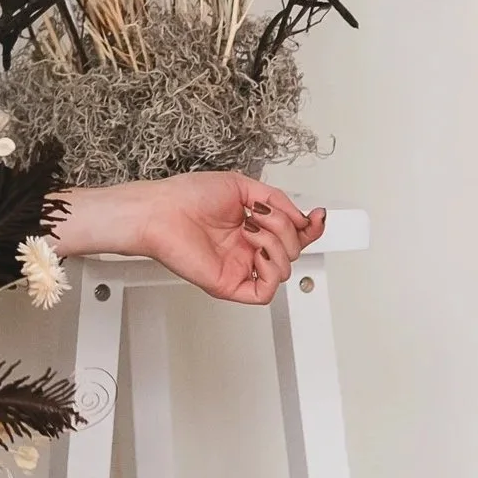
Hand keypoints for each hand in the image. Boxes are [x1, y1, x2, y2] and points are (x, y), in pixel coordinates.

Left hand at [129, 172, 324, 303]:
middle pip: (293, 250)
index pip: (291, 234)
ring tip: (251, 229)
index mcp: (250, 227)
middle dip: (288, 229)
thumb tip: (301, 217)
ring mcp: (239, 267)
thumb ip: (277, 199)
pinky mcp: (229, 284)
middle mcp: (247, 249)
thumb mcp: (241, 186)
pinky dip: (271, 272)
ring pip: (284, 269)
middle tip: (263, 215)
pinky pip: (265, 291)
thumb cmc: (186, 196)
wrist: (160, 211)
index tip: (318, 215)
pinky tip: (258, 252)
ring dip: (276, 244)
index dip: (309, 228)